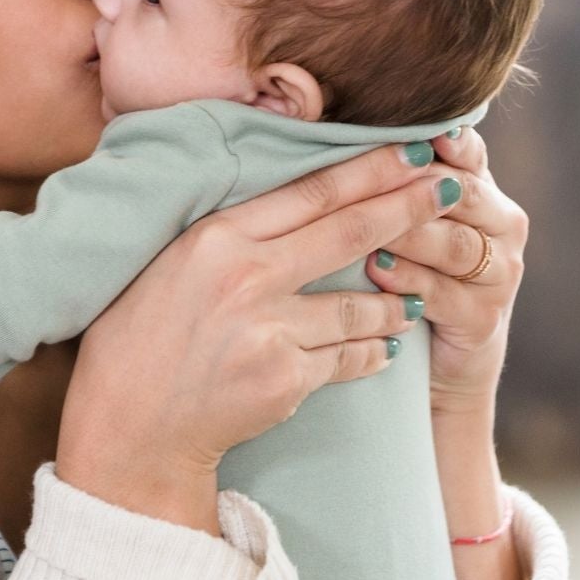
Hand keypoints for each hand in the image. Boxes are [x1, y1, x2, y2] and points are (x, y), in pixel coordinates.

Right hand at [54, 142, 464, 531]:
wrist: (128, 431)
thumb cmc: (139, 340)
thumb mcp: (170, 264)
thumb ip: (229, 231)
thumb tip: (291, 194)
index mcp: (215, 237)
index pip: (310, 190)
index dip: (370, 167)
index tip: (413, 148)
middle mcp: (246, 276)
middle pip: (348, 230)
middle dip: (410, 206)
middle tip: (451, 188)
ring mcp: (270, 329)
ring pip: (359, 301)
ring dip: (398, 296)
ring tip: (419, 294)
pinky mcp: (287, 378)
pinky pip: (350, 356)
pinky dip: (373, 351)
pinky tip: (388, 346)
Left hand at [363, 125, 525, 417]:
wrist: (442, 359)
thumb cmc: (412, 272)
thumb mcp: (411, 222)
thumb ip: (397, 179)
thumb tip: (339, 127)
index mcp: (485, 192)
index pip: (471, 154)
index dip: (451, 141)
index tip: (426, 129)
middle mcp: (503, 227)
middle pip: (465, 195)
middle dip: (418, 187)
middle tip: (376, 178)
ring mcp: (500, 274)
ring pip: (456, 244)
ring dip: (411, 235)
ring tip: (371, 230)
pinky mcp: (484, 318)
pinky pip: (445, 294)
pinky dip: (410, 282)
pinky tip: (378, 273)